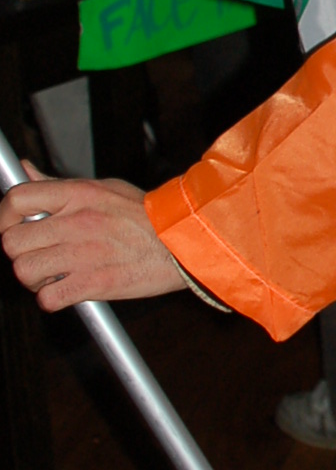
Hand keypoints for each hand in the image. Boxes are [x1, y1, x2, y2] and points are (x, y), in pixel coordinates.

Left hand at [0, 167, 186, 309]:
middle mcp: (76, 222)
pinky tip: (68, 289)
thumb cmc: (146, 216)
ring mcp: (83, 254)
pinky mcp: (94, 283)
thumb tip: (25, 171)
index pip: (17, 199)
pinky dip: (53, 298)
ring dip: (34, 278)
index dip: (5, 216)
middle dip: (20, 251)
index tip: (11, 226)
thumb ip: (59, 185)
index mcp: (78, 195)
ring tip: (54, 274)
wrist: (183, 243)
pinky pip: (48, 298)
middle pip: (13, 241)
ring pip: (25, 271)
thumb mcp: (103, 187)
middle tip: (38, 253)